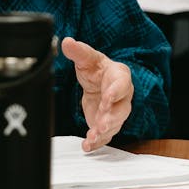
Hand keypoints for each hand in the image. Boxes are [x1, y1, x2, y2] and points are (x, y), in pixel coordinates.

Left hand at [60, 36, 133, 151]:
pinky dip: (97, 142)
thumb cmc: (97, 68)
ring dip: (104, 132)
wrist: (98, 81)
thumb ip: (78, 51)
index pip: (121, 85)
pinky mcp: (107, 123)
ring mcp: (115, 112)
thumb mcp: (87, 58)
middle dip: (111, 118)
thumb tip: (67, 42)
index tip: (106, 98)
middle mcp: (121, 96)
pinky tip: (87, 146)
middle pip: (121, 109)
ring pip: (114, 125)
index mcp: (119, 77)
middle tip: (100, 125)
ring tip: (92, 137)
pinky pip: (105, 135)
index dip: (114, 92)